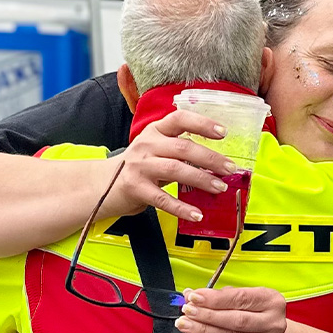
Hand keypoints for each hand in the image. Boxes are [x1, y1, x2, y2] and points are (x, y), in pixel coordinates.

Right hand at [99, 109, 236, 222]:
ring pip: (176, 170)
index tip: (223, 132)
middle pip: (183, 147)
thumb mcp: (156, 149)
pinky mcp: (135, 188)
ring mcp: (140, 166)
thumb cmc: (138, 167)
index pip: (180, 118)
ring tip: (220, 188)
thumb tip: (217, 161)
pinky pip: (163, 199)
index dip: (202, 123)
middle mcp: (147, 145)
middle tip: (229, 169)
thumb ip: (180, 149)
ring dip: (202, 179)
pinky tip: (196, 213)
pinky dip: (182, 207)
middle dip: (210, 159)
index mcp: (155, 131)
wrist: (103, 185)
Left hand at [174, 287, 286, 332]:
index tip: (194, 297)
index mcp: (271, 301)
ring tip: (185, 323)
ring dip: (203, 330)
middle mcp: (273, 323)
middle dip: (207, 315)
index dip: (215, 298)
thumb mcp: (242, 299)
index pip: (241, 298)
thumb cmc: (252, 314)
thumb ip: (218, 296)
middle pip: (236, 320)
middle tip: (187, 311)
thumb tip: (191, 295)